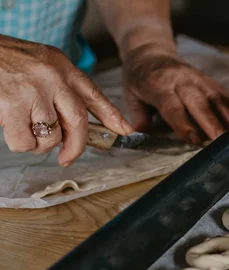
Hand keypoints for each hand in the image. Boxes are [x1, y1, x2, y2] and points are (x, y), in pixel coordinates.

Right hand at [0, 35, 131, 165]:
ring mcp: (33, 89)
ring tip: (26, 133)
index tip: (125, 130)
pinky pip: (25, 141)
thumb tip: (83, 119)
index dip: (112, 115)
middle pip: (78, 121)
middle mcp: (52, 76)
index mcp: (60, 66)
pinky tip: (11, 130)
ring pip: (51, 136)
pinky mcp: (11, 102)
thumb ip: (62, 88)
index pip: (93, 94)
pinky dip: (21, 144)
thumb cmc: (5, 61)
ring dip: (39, 145)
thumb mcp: (41, 65)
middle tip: (67, 158)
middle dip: (76, 146)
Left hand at [122, 44, 228, 142]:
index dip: (184, 124)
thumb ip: (137, 117)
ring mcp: (201, 80)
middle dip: (213, 123)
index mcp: (159, 85)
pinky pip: (228, 97)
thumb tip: (140, 135)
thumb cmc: (139, 78)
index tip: (194, 140)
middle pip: (201, 103)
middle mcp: (183, 81)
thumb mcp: (130, 95)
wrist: (151, 51)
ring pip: (219, 100)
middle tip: (223, 142)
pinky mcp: (212, 82)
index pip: (173, 107)